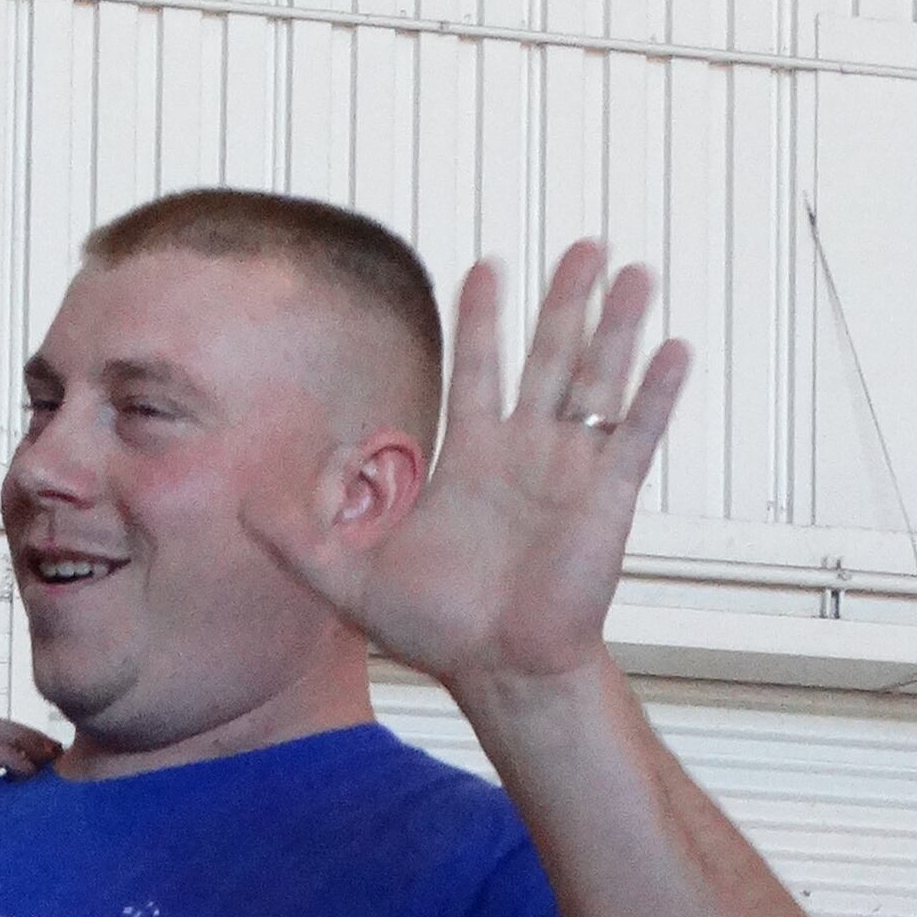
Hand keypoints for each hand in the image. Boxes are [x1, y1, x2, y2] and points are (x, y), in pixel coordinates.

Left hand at [244, 240, 692, 704]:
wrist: (500, 671)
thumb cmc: (440, 630)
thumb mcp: (348, 578)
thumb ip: (296, 536)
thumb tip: (241, 503)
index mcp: (473, 458)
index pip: (478, 369)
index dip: (482, 318)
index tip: (487, 265)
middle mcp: (527, 452)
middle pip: (548, 356)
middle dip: (564, 300)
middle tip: (584, 245)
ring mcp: (571, 471)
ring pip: (598, 380)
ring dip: (617, 325)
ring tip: (636, 271)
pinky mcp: (607, 498)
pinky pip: (635, 434)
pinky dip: (656, 393)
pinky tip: (675, 347)